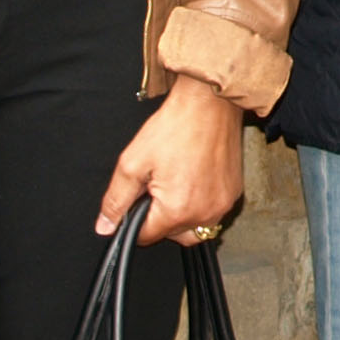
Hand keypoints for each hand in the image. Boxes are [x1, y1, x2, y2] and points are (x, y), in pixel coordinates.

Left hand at [99, 78, 247, 244]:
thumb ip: (116, 199)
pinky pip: (212, 211)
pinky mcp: (233, 193)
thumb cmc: (175, 126)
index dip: (135, 219)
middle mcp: (204, 213)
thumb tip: (105, 226)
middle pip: (171, 234)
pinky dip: (200, 202)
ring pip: (193, 226)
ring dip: (181, 213)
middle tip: (157, 185)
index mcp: (177, 210)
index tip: (138, 198)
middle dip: (159, 217)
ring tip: (176, 182)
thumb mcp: (132, 162)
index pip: (146, 236)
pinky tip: (193, 177)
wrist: (209, 103)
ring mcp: (222, 205)